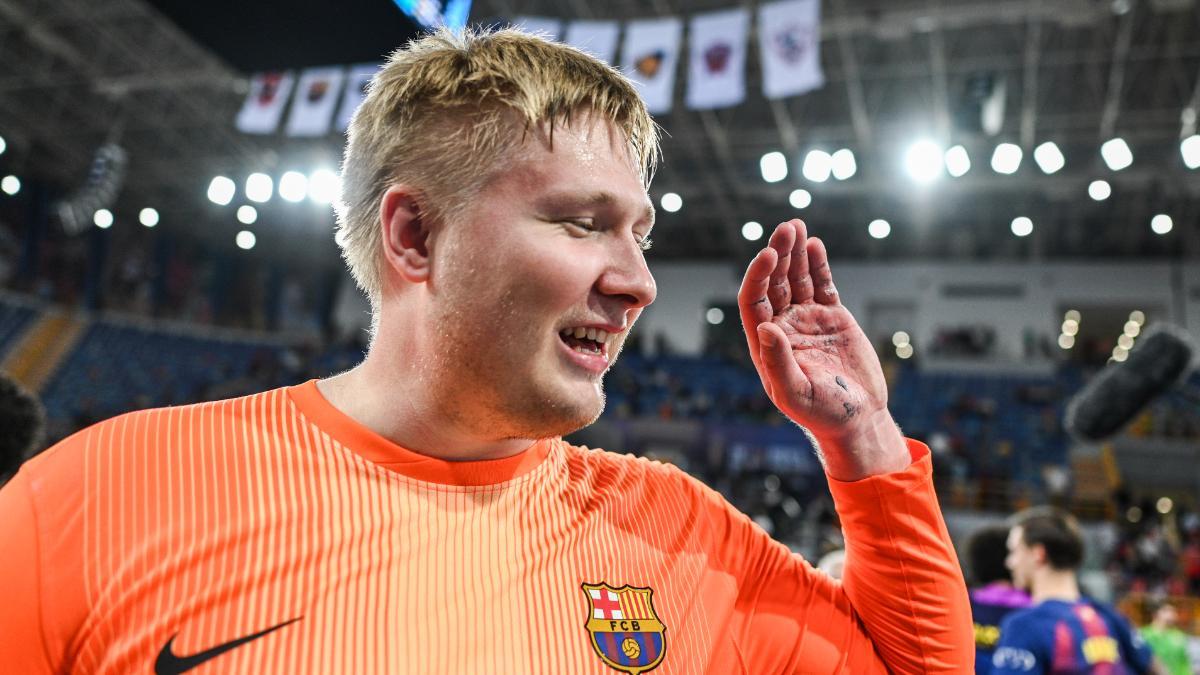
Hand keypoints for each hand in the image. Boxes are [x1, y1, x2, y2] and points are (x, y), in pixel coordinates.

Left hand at [737, 220, 907, 479]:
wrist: (857, 419)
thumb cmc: (822, 413)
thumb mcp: (797, 392)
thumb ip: (778, 362)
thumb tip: (766, 329)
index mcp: (766, 343)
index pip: (754, 300)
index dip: (759, 276)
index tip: (770, 255)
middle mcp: (783, 327)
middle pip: (774, 282)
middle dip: (779, 254)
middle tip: (786, 228)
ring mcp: (807, 320)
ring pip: (797, 279)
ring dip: (795, 253)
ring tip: (796, 226)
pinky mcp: (832, 318)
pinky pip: (822, 285)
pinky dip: (818, 265)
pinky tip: (814, 244)